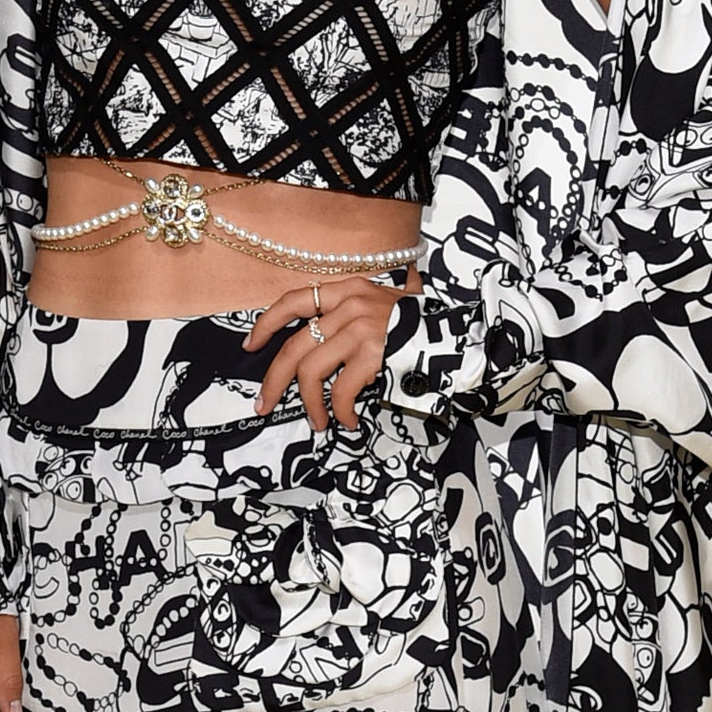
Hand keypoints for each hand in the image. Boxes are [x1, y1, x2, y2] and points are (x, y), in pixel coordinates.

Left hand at [245, 271, 411, 432]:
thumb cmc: (424, 327)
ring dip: (309, 404)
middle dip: (274, 380)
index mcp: (350, 289)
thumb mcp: (387, 305)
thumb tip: (320, 344)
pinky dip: (339, 411)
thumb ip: (355, 314)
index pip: (295, 299)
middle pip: (294, 345)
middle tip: (264, 404)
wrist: (460, 337)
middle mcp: (352, 304)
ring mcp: (362, 328)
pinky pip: (341, 390)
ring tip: (318, 422)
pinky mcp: (374, 354)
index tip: (251, 345)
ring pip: (311, 372)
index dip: (268, 323)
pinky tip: (347, 420)